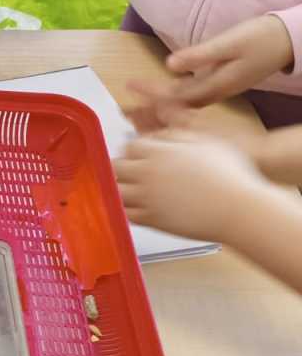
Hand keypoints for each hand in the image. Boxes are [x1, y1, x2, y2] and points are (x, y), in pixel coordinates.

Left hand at [114, 130, 264, 242]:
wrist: (239, 209)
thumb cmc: (230, 175)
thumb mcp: (206, 142)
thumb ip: (177, 136)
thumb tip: (157, 136)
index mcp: (159, 152)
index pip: (129, 146)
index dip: (135, 151)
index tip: (141, 157)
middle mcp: (147, 173)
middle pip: (116, 166)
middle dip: (123, 168)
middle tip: (134, 174)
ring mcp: (147, 197)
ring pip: (116, 190)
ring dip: (121, 189)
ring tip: (133, 191)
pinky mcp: (152, 219)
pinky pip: (126, 214)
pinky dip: (128, 210)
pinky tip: (138, 208)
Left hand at [127, 14, 294, 130]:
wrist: (288, 42)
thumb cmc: (260, 39)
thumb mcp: (229, 44)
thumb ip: (200, 55)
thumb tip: (170, 64)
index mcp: (216, 85)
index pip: (176, 95)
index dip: (151, 93)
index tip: (129, 87)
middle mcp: (216, 93)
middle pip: (176, 107)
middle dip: (150, 109)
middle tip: (124, 111)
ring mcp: (220, 90)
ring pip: (184, 105)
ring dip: (160, 107)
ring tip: (137, 110)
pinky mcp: (222, 85)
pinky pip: (192, 99)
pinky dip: (174, 101)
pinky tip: (163, 100)